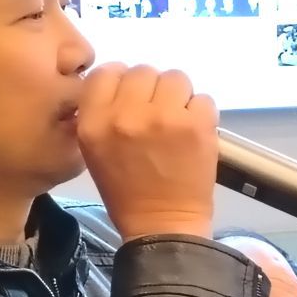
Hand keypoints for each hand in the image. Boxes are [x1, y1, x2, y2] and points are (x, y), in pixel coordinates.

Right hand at [77, 63, 217, 240]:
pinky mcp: (197, 124)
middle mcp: (126, 114)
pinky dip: (200, 114)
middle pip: (143, 71)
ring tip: (177, 123)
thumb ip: (101, 113)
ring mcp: (164, 117)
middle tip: (157, 116)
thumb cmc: (126, 192)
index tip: (132, 99)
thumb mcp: (94, 151)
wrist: (162, 226)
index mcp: (95, 122)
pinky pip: (202, 98)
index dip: (122, 82)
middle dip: (152, 91)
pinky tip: (193, 134)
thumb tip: (119, 82)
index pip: (107, 72)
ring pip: (175, 78)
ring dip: (178, 97)